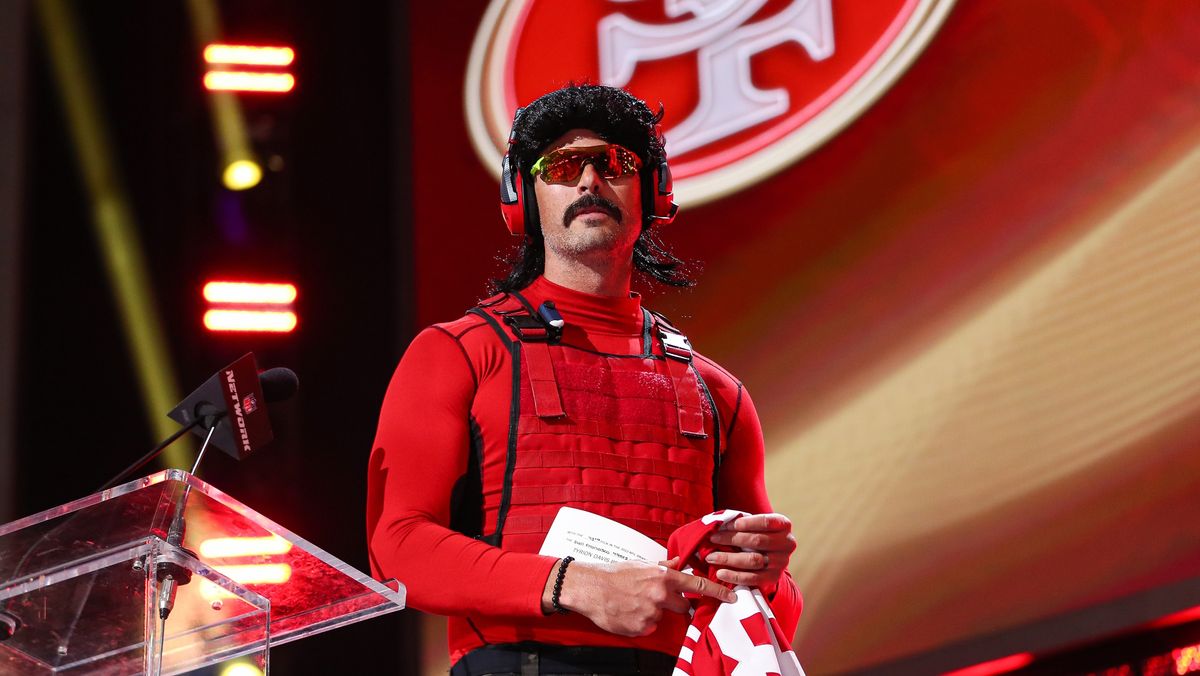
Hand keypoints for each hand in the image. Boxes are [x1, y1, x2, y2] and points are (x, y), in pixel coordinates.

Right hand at [543, 559, 735, 636]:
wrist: (590, 589)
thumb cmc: (614, 574)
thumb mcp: (641, 565)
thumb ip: (663, 566)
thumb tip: (678, 561)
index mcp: (663, 578)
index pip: (697, 586)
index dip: (717, 592)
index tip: (731, 597)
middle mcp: (660, 596)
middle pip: (683, 606)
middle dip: (674, 604)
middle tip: (653, 597)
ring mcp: (651, 614)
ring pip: (663, 617)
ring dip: (653, 612)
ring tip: (633, 603)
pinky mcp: (642, 628)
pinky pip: (649, 627)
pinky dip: (641, 622)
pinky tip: (628, 612)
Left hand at [704, 513, 795, 588]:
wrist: (768, 554)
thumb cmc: (756, 533)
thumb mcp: (754, 524)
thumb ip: (741, 522)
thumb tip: (717, 522)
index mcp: (783, 524)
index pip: (766, 522)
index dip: (747, 523)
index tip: (728, 525)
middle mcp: (787, 543)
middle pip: (758, 541)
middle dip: (732, 539)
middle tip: (713, 538)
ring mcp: (782, 562)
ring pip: (754, 560)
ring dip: (729, 558)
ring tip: (711, 557)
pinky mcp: (774, 577)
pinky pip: (753, 578)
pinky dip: (735, 576)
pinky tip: (720, 573)